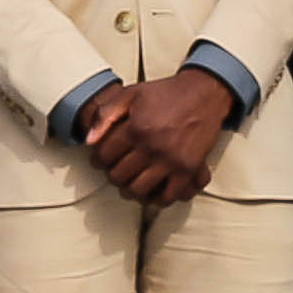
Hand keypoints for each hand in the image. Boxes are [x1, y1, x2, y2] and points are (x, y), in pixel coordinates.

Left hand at [85, 65, 235, 205]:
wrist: (204, 93)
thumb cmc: (167, 93)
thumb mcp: (132, 94)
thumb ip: (106, 114)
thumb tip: (89, 140)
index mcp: (136, 128)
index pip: (105, 156)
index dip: (98, 160)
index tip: (100, 161)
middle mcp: (153, 147)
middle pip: (119, 176)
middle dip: (112, 175)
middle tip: (114, 172)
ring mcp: (171, 160)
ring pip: (139, 190)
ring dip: (130, 190)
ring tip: (130, 184)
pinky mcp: (189, 169)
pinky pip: (169, 196)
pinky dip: (158, 199)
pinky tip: (152, 192)